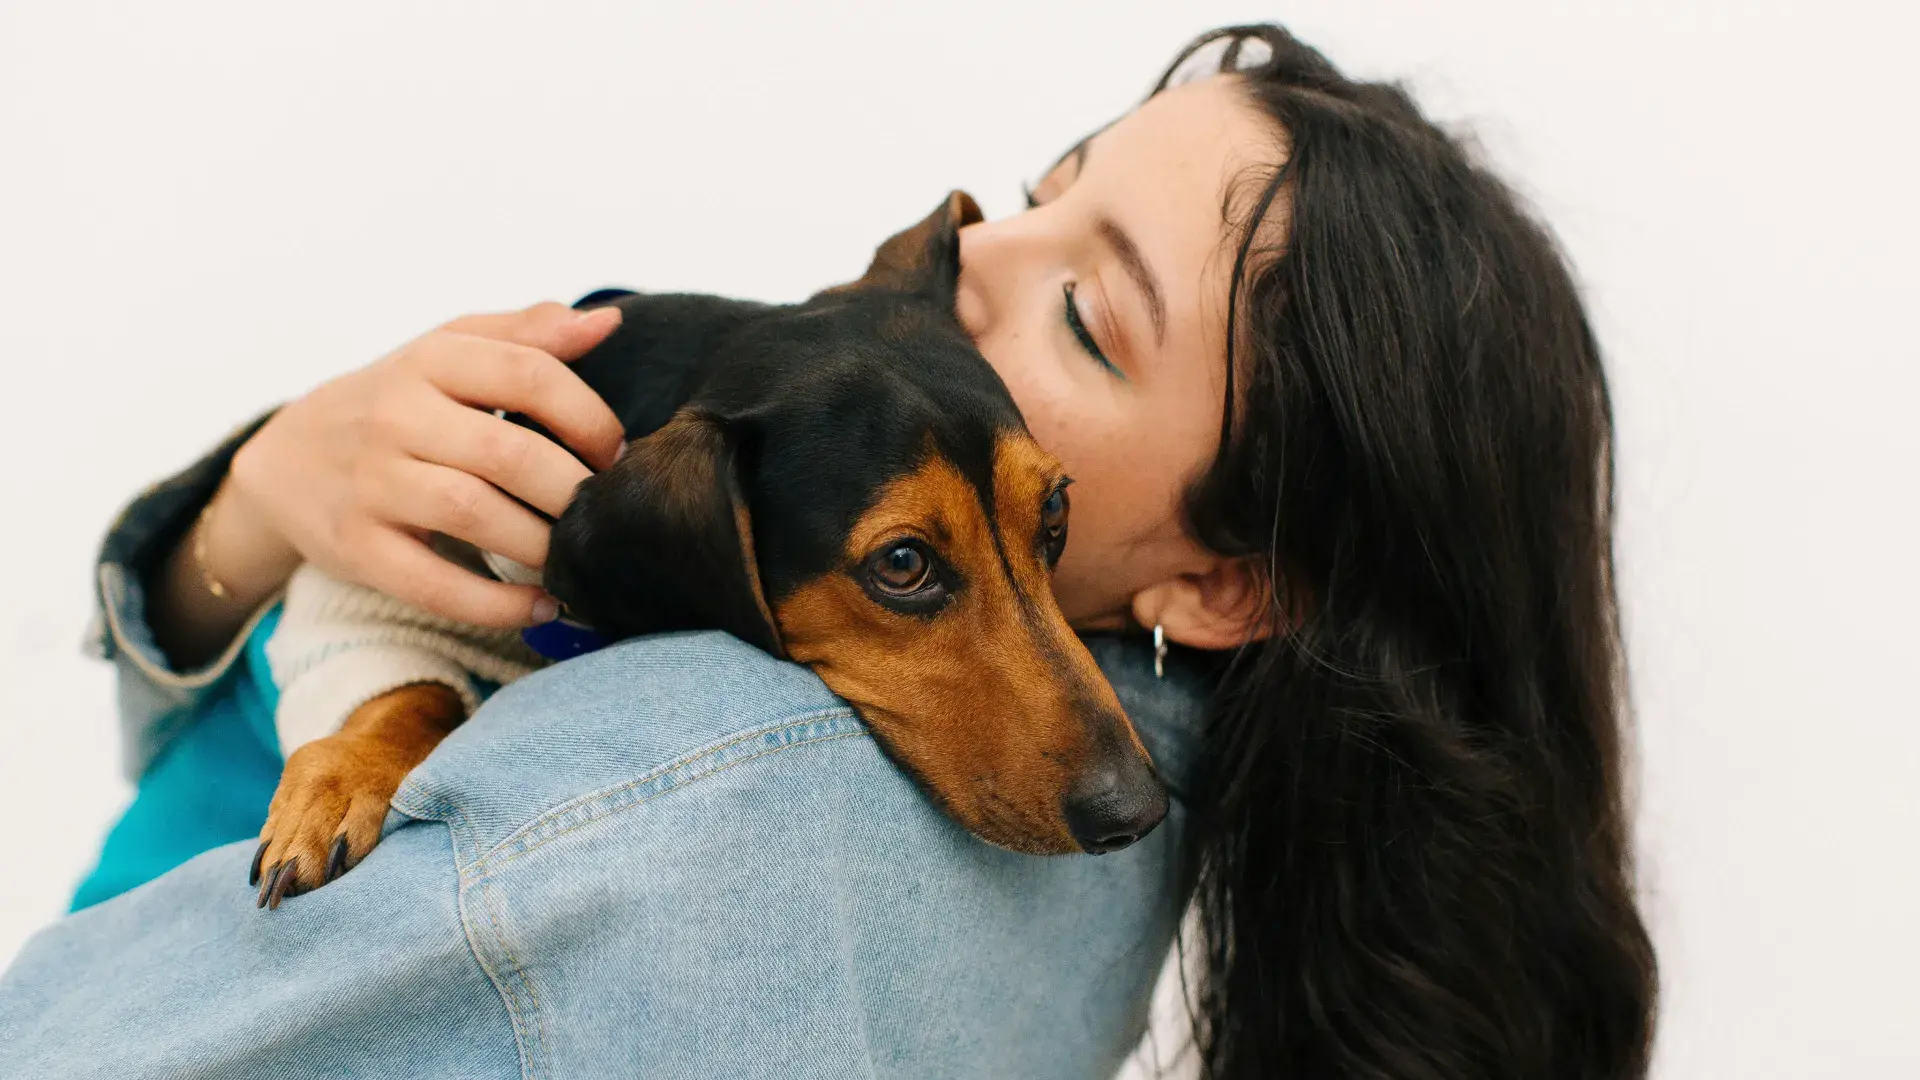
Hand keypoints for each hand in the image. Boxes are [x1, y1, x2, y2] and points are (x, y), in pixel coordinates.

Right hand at [224, 302, 624, 627]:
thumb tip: (608, 321)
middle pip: (507, 452)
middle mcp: (395, 417)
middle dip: (572, 489)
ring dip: (540, 544)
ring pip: (472, 514)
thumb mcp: (447, 352)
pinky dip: (495, 603)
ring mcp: (371, 484)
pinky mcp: (356, 547)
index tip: (615, 454)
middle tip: (602, 513)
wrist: (285, 458)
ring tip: (575, 557)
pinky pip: (434, 583)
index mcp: (430, 361)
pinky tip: (537, 605)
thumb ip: (526, 336)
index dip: (589, 417)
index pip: (528, 374)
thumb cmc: (394, 402)